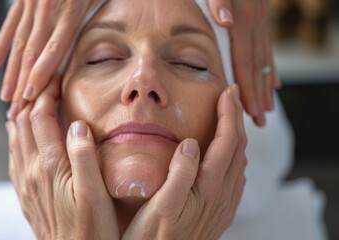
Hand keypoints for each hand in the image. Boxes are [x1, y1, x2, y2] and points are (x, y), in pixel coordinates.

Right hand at [0, 0, 98, 118]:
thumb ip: (101, 15)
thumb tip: (115, 42)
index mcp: (69, 11)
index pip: (53, 49)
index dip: (40, 74)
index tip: (30, 97)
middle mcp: (46, 10)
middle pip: (31, 53)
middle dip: (22, 84)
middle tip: (16, 110)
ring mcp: (31, 5)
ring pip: (17, 44)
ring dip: (10, 72)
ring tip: (5, 97)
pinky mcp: (23, 0)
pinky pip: (9, 26)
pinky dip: (1, 47)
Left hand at [6, 78, 119, 239]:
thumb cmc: (91, 229)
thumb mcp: (95, 194)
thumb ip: (84, 156)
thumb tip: (76, 124)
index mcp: (49, 166)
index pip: (40, 117)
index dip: (47, 93)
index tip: (56, 78)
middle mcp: (31, 171)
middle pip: (24, 123)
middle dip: (33, 98)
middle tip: (46, 84)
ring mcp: (25, 183)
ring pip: (15, 138)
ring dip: (22, 116)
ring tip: (32, 101)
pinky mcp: (25, 193)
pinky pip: (13, 157)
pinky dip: (16, 138)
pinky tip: (21, 136)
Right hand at [123, 85, 246, 239]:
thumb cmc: (154, 238)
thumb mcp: (161, 206)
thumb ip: (179, 175)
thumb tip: (190, 142)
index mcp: (208, 187)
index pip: (227, 141)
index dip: (229, 114)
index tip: (227, 92)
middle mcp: (222, 194)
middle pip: (238, 148)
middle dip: (236, 118)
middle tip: (231, 96)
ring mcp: (223, 204)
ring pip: (239, 162)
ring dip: (237, 136)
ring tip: (230, 119)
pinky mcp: (220, 212)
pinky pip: (236, 178)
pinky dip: (235, 157)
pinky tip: (227, 157)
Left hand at [207, 0, 280, 125]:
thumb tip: (226, 22)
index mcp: (241, 17)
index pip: (245, 61)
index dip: (249, 88)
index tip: (253, 112)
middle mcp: (254, 19)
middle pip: (257, 64)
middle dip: (259, 94)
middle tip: (260, 120)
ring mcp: (258, 15)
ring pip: (263, 55)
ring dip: (265, 82)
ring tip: (268, 104)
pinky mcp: (256, 12)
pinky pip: (265, 42)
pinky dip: (268, 62)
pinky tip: (273, 77)